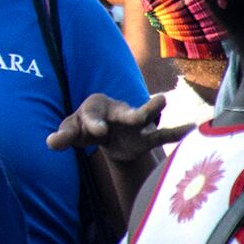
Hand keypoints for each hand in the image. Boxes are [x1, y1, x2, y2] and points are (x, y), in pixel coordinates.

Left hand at [46, 92, 180, 163]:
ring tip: (162, 100)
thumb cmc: (84, 127)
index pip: (90, 116)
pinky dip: (175, 132)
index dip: (92, 123)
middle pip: (120, 112)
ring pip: (143, 116)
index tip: (97, 131)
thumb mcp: (72, 131)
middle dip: (124, 115)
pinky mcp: (145, 138)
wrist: (106, 132)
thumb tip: (50, 142)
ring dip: (151, 108)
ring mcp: (133, 124)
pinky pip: (162, 135)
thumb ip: (63, 136)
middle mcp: (115, 112)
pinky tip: (192, 128)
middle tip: (130, 122)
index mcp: (94, 108)